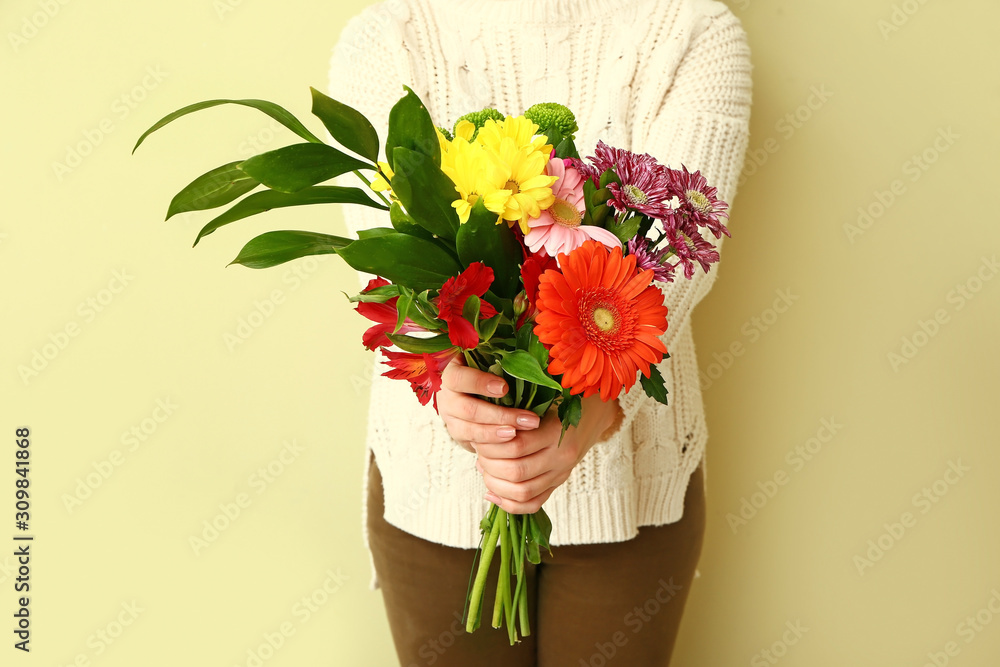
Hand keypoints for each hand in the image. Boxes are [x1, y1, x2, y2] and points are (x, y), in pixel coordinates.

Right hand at [437, 355, 541, 453]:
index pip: (458, 378)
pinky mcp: (457, 433)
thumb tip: (525, 362)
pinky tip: (510, 441)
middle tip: (528, 419)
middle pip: (467, 409)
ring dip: (497, 432)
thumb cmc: (483, 369)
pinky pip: (473, 442)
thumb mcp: (486, 360)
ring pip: (470, 429)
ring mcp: (450, 417)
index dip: (479, 383)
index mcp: (451, 372)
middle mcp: (446, 396)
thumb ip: (498, 360)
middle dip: (499, 415)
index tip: (504, 388)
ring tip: (520, 432)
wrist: (467, 390)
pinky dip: (493, 443)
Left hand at [473, 393, 621, 513]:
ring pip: (522, 491)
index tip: (479, 436)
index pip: (516, 445)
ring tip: (484, 469)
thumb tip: (482, 427)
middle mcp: (561, 455)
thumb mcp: (541, 396)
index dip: (490, 444)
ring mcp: (561, 473)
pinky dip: (508, 504)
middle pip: (516, 471)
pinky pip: (533, 504)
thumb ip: (515, 410)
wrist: (594, 412)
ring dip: (495, 484)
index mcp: (556, 431)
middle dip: (489, 464)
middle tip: (479, 453)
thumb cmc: (560, 398)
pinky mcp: (559, 483)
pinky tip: (492, 492)